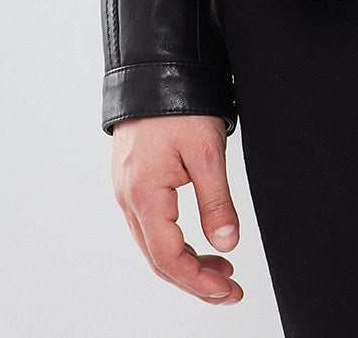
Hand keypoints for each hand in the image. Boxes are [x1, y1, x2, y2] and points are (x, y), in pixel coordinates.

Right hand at [111, 113, 242, 304]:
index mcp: (144, 194)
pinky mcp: (133, 180)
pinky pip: (150, 225)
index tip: (227, 290)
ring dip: (186, 263)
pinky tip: (197, 242)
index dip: (199, 281)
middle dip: (195, 280)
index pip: (169, 258)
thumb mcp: (208, 151)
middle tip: (230, 289)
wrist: (153, 67)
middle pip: (158, 259)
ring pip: (153, 244)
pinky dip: (174, 242)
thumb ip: (217, 202)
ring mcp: (128, 189)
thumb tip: (227, 244)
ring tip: (221, 269)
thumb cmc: (178, 101)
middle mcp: (129, 197)